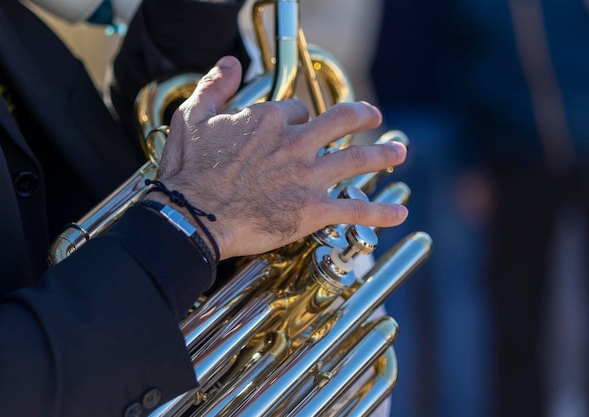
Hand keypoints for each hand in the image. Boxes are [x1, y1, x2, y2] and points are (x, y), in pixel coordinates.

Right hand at [154, 56, 407, 259]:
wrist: (193, 217)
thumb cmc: (189, 171)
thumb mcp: (192, 117)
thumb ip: (214, 87)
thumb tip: (229, 63)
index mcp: (270, 121)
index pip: (299, 111)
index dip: (301, 118)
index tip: (300, 126)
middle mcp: (296, 144)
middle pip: (342, 122)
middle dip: (361, 117)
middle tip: (374, 117)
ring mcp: (308, 176)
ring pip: (357, 159)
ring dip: (383, 154)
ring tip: (399, 152)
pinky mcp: (312, 209)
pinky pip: (355, 209)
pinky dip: (380, 212)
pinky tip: (398, 213)